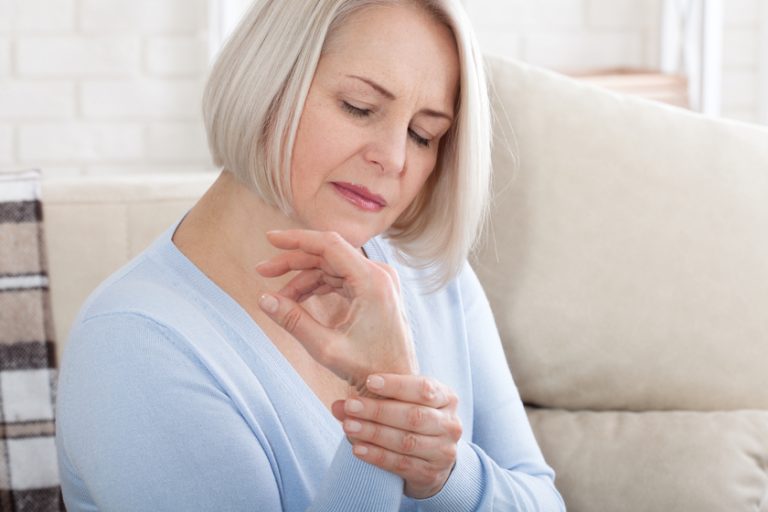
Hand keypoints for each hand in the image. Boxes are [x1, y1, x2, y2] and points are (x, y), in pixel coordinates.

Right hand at [255, 230, 417, 391]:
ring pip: (332, 267)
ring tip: (279, 297)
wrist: (395, 384)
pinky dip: (318, 286)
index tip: (270, 238)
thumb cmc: (368, 369)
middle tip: (262, 271)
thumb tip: (263, 299)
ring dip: (303, 278)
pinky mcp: (375, 289)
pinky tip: (297, 299)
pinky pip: (341, 278)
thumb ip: (293, 321)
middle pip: (328, 255)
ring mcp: (379, 280)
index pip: (330, 245)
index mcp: (373, 281)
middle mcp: (379, 274)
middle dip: (293, 263)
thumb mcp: (326, 348)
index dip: (297, 239)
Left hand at [331, 373, 461, 498]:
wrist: (434, 461)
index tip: (369, 382)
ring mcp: (443, 451)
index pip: (424, 388)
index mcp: (447, 398)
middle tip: (350, 406)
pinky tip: (358, 449)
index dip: (396, 385)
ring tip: (349, 426)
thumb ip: (377, 399)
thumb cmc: (414, 421)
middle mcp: (450, 424)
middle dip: (378, 411)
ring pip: (406, 441)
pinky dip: (377, 456)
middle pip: (414, 416)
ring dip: (374, 433)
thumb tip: (338, 405)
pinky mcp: (430, 473)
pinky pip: (401, 464)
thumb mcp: (407, 403)